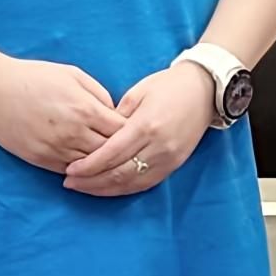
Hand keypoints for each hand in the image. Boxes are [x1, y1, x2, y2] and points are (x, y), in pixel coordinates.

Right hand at [0, 55, 124, 173]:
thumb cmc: (34, 77)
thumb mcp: (72, 75)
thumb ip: (98, 93)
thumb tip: (114, 111)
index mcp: (86, 109)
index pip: (122, 130)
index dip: (131, 132)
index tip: (134, 131)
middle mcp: (74, 132)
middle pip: (110, 152)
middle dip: (120, 152)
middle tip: (126, 151)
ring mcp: (56, 148)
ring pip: (91, 166)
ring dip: (101, 165)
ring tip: (110, 161)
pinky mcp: (41, 159)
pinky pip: (70, 171)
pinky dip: (81, 170)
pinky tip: (87, 166)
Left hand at [66, 61, 218, 195]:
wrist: (205, 90)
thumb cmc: (168, 86)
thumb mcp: (137, 93)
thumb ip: (115, 117)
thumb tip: (96, 136)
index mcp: (146, 125)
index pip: (111, 154)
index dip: (88, 166)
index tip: (70, 170)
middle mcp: (158, 146)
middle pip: (119, 173)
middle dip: (91, 182)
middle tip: (70, 183)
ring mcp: (169, 158)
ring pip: (132, 183)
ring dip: (105, 189)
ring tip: (84, 188)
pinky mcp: (175, 164)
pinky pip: (146, 183)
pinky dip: (124, 189)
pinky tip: (108, 188)